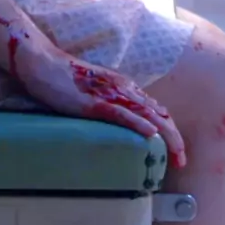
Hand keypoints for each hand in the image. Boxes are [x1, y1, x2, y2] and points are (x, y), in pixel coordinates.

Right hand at [23, 49, 185, 168]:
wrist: (42, 63)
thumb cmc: (64, 80)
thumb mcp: (94, 93)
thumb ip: (109, 106)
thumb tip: (121, 126)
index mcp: (125, 88)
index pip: (156, 112)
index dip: (170, 132)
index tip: (175, 153)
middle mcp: (124, 89)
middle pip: (159, 116)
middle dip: (175, 140)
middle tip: (182, 162)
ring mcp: (110, 95)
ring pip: (147, 116)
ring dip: (166, 137)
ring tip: (177, 155)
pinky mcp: (94, 102)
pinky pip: (121, 114)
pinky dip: (138, 125)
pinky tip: (151, 135)